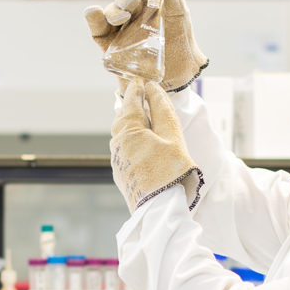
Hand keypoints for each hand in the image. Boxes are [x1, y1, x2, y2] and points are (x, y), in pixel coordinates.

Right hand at [85, 0, 208, 91]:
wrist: (177, 75)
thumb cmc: (180, 44)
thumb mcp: (179, 18)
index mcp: (149, 2)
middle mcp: (133, 13)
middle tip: (132, 4)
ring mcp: (121, 28)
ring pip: (111, 12)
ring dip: (114, 10)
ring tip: (122, 17)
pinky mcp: (110, 44)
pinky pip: (98, 29)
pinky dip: (93, 19)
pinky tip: (94, 12)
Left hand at [110, 79, 203, 211]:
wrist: (161, 209)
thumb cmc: (170, 171)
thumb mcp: (172, 135)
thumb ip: (162, 109)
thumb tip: (152, 88)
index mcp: (128, 130)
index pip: (129, 100)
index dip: (136, 88)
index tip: (142, 80)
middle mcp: (117, 143)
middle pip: (122, 118)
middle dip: (132, 106)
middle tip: (144, 97)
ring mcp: (116, 160)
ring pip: (121, 135)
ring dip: (132, 125)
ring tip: (146, 120)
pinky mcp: (120, 174)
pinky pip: (123, 150)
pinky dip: (132, 141)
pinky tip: (144, 145)